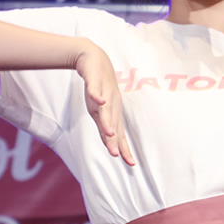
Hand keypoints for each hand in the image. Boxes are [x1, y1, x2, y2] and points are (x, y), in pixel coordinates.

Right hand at [75, 41, 134, 165]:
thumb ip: (104, 125)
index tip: (131, 164)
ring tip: (109, 134)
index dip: (124, 148)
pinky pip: (94, 89)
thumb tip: (110, 143)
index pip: (119, 134)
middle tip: (117, 155)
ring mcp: (103, 92)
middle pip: (113, 125)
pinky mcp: (93, 81)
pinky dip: (97, 95)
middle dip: (114, 141)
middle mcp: (110, 104)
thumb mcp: (100, 109)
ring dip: (107, 121)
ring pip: (105, 109)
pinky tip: (99, 100)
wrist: (93, 59)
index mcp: (112, 113)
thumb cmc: (99, 87)